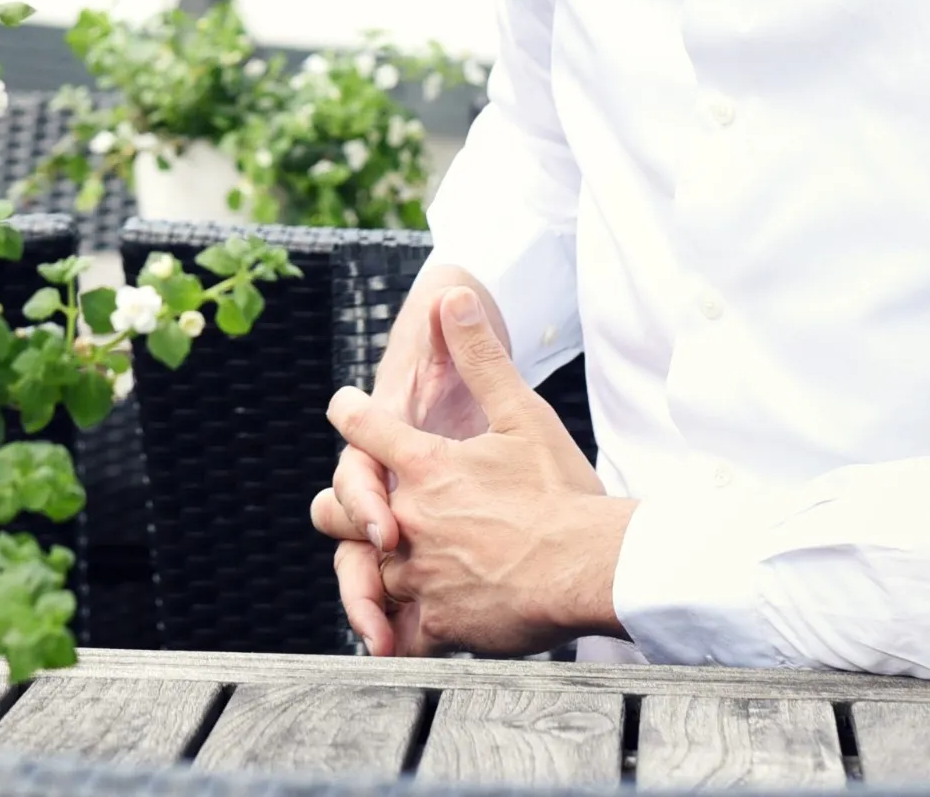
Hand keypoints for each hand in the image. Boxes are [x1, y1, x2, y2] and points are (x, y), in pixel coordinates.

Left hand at [327, 287, 629, 655]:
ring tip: (390, 572)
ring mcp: (419, 573)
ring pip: (367, 573)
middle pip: (335, 509)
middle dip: (344, 507)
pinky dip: (400, 633)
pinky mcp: (439, 622)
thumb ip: (482, 357)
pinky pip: (400, 633)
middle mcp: (409, 517)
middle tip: (362, 513)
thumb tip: (452, 295)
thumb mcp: (523, 414)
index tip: (347, 409)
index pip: (360, 425)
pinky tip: (408, 632)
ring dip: (375, 571)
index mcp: (424, 464)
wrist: (594, 566)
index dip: (350, 413)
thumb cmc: (563, 492)